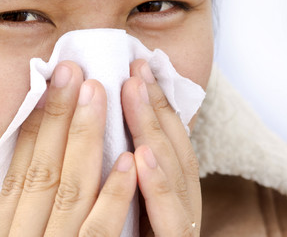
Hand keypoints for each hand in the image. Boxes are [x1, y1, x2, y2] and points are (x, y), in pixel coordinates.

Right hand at [0, 61, 136, 235]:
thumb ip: (13, 218)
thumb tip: (24, 168)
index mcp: (0, 234)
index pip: (18, 170)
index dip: (35, 124)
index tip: (49, 84)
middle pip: (42, 169)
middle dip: (58, 116)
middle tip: (72, 70)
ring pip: (71, 191)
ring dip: (86, 138)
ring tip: (97, 93)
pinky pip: (98, 233)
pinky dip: (113, 197)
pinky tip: (129, 161)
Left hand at [122, 60, 200, 235]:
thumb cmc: (124, 234)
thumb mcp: (128, 200)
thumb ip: (124, 163)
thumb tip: (105, 125)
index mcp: (172, 197)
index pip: (167, 143)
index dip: (155, 104)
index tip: (137, 68)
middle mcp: (181, 210)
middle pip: (171, 152)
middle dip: (154, 105)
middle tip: (134, 67)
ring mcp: (180, 230)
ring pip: (173, 177)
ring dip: (151, 129)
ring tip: (134, 90)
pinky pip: (169, 221)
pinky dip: (156, 187)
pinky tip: (140, 156)